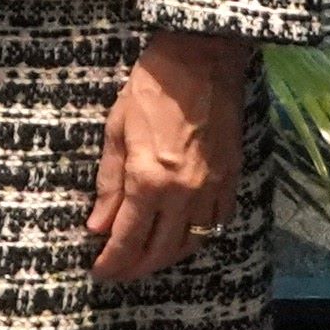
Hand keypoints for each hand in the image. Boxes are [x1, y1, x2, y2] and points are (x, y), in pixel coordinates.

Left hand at [87, 33, 246, 281]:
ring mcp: (211, 188)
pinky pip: (217, 223)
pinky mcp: (231, 178)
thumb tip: (98, 226)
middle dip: (136, 268)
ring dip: (167, 258)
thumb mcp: (117, 131)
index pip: (127, 239)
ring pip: (191, 243)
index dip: (112, 262)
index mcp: (148, 180)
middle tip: (120, 271)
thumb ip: (109, 184)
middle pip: (160, 251)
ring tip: (148, 258)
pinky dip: (198, 237)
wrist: (202, 58)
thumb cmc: (151, 88)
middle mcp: (182, 194)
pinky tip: (183, 236)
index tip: (100, 271)